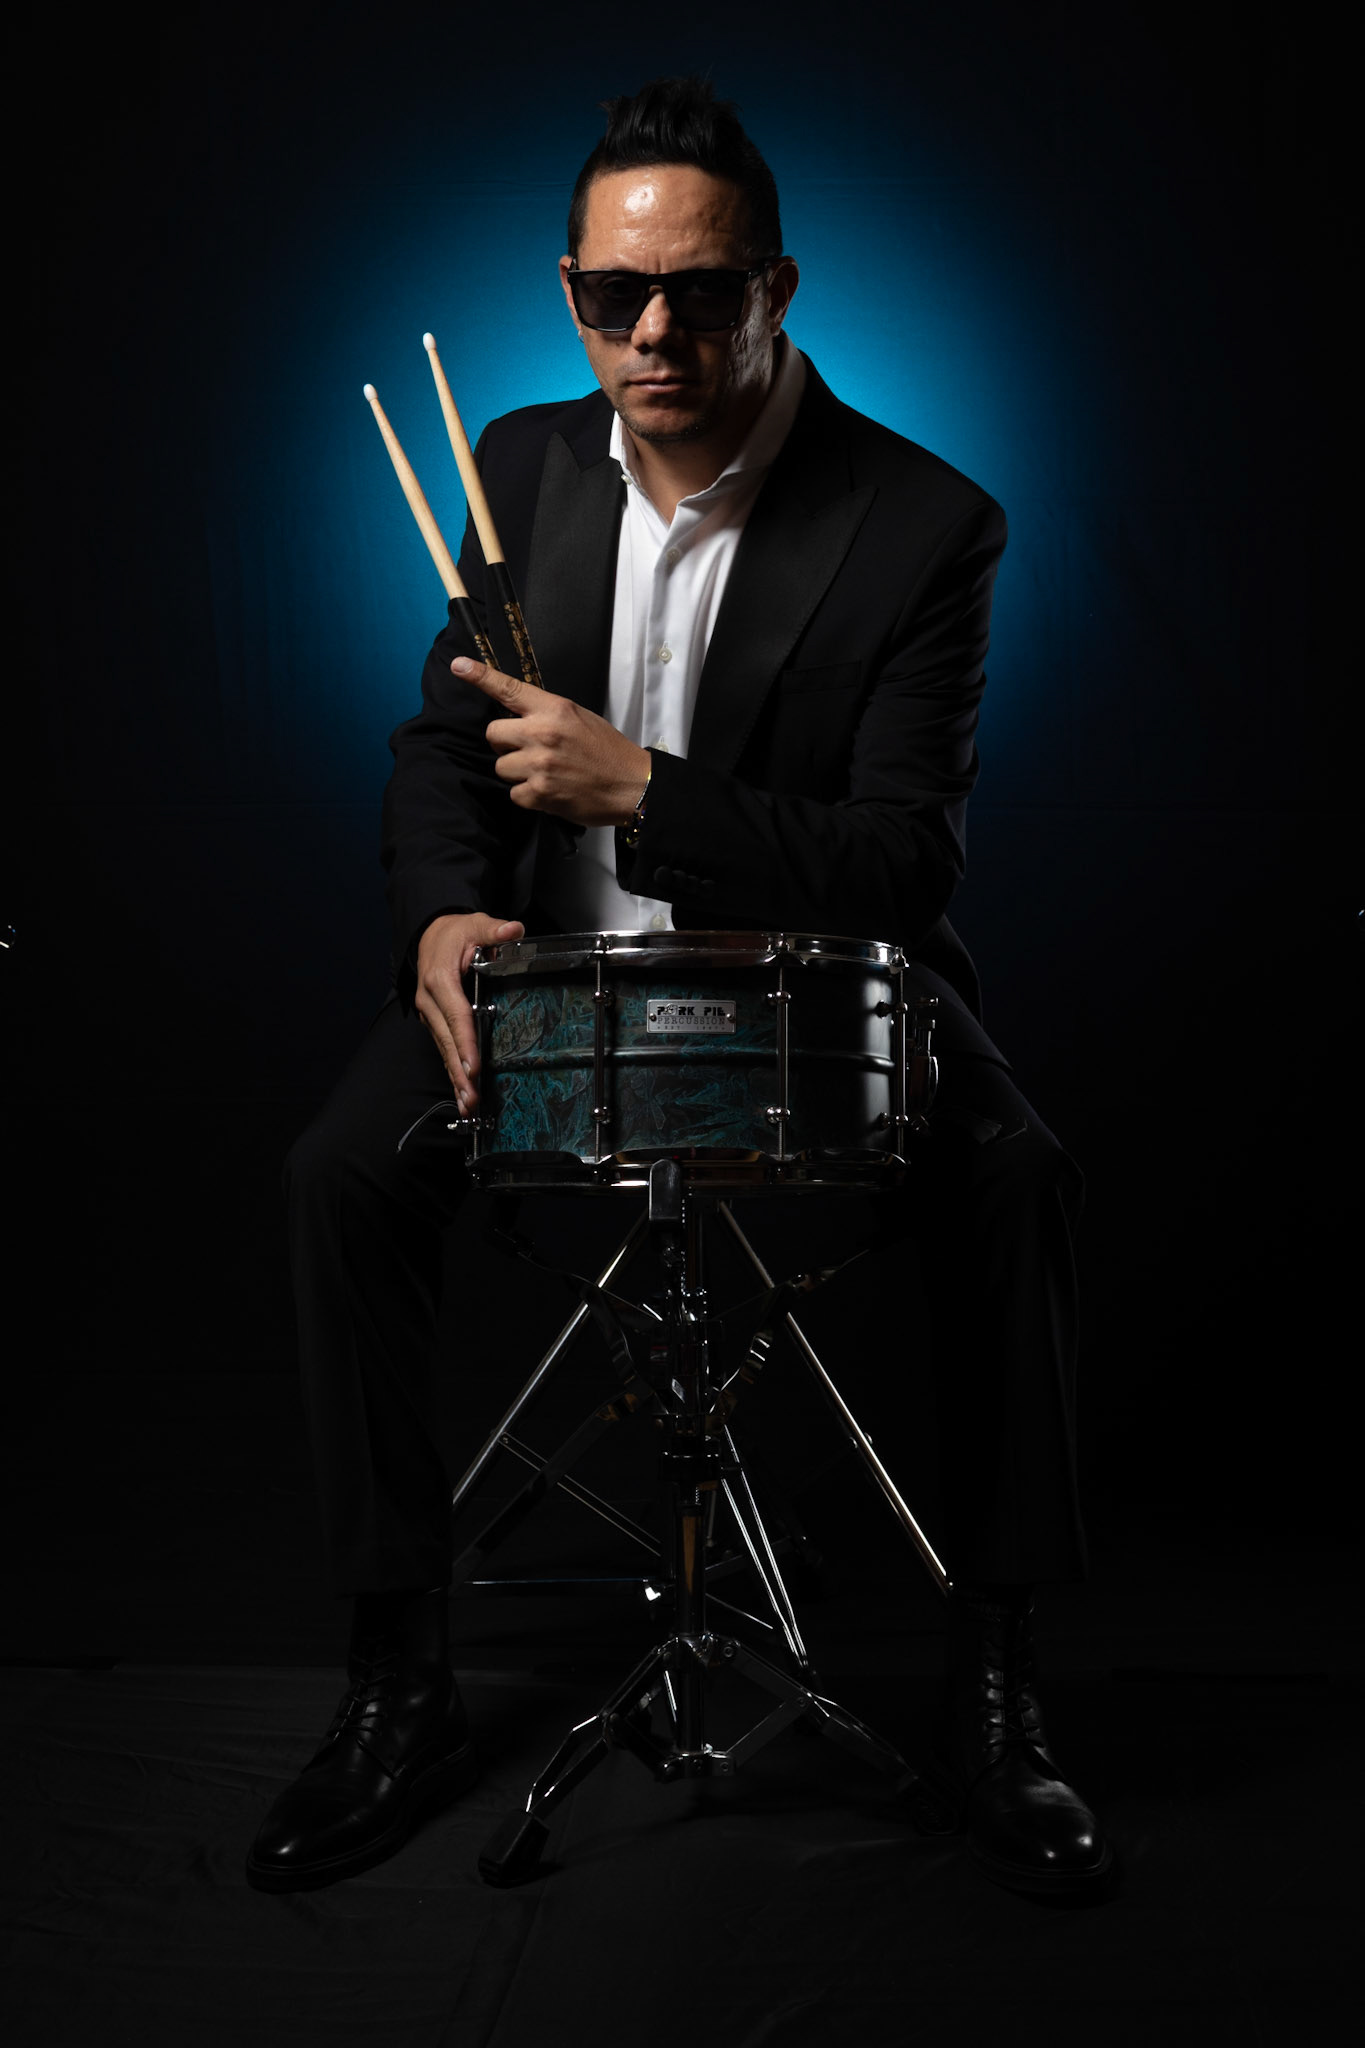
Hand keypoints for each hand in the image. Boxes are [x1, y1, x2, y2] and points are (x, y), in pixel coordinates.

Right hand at [414, 911, 524, 1109]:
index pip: (456, 1015)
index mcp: (440, 979)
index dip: (465, 1041)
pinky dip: (452, 1072)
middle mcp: (430, 1000)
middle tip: (473, 1098)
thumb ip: (494, 929)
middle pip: (447, 1040)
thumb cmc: (456, 933)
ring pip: (443, 1049)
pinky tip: (462, 1094)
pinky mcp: (434, 1022)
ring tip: (468, 1105)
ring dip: (455, 1078)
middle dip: (460, 1071)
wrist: (430, 935)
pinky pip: (444, 1049)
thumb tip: (512, 929)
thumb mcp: (476, 924)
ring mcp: (429, 1014)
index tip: (474, 1067)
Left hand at [452, 656, 649, 826]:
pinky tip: (549, 791)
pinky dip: (527, 795)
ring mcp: (539, 764)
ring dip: (516, 772)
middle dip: (505, 744)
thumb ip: (547, 713)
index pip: (509, 689)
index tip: (458, 666)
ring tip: (544, 773)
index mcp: (554, 709)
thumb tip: (518, 717)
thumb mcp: (579, 718)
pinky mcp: (539, 793)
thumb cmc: (607, 751)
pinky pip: (513, 793)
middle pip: (493, 733)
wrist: (631, 785)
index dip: (480, 676)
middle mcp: (542, 733)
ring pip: (500, 766)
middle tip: (529, 750)